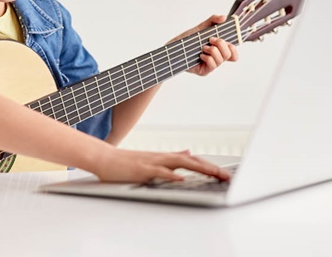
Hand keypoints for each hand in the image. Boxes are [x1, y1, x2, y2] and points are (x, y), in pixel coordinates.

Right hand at [92, 148, 230, 182]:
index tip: (225, 175)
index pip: (193, 161)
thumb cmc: (125, 162)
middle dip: (211, 169)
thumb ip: (172, 158)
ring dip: (199, 169)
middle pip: (192, 161)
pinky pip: (159, 172)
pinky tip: (182, 179)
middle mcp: (162, 157)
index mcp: (165, 157)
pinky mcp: (142, 169)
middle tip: (228, 177)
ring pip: (180, 163)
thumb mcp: (153, 160)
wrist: (103, 158)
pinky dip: (172, 175)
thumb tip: (189, 153)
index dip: (210, 167)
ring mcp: (153, 162)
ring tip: (215, 175)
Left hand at [168, 14, 237, 76]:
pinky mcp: (204, 71)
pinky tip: (200, 55)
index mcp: (218, 50)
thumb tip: (224, 17)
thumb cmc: (187, 39)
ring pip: (221, 60)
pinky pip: (213, 65)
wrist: (173, 48)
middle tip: (211, 39)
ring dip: (213, 50)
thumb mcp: (200, 27)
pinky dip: (208, 57)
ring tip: (203, 47)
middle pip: (230, 55)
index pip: (233, 54)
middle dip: (222, 44)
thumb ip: (212, 20)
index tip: (225, 39)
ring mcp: (210, 66)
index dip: (234, 48)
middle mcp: (216, 58)